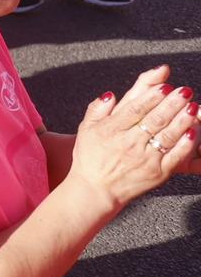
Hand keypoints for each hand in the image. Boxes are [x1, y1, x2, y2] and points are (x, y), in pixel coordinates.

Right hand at [66, 66, 196, 208]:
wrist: (96, 190)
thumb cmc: (90, 158)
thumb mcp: (86, 129)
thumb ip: (97, 109)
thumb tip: (110, 94)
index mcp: (112, 130)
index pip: (136, 109)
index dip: (152, 96)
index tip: (165, 86)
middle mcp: (129, 143)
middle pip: (155, 119)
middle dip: (172, 103)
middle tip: (185, 91)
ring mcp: (145, 159)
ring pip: (168, 135)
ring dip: (182, 120)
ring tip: (193, 107)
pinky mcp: (158, 173)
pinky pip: (175, 156)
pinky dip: (185, 144)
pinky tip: (193, 133)